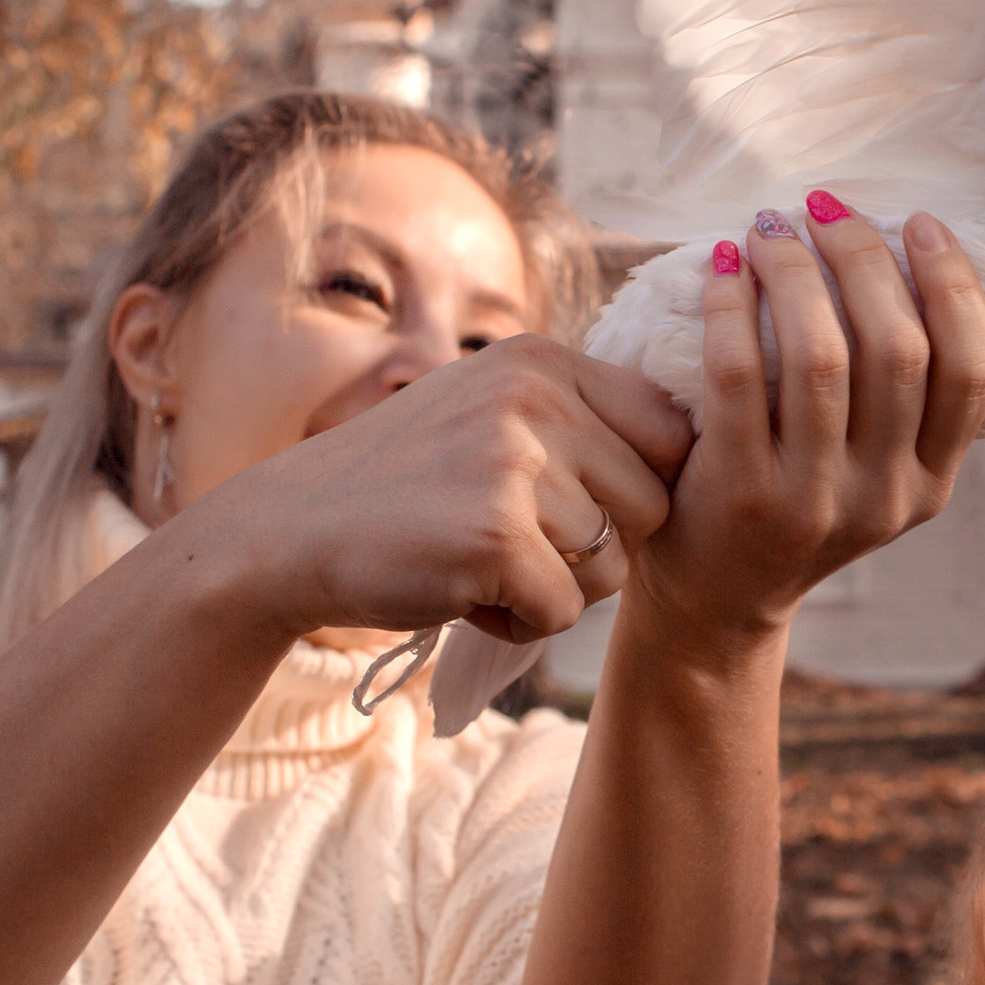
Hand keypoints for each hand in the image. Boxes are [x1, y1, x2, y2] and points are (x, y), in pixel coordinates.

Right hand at [216, 336, 695, 645]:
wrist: (288, 533)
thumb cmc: (406, 485)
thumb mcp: (490, 411)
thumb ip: (578, 416)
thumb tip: (696, 440)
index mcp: (543, 361)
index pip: (669, 429)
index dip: (641, 487)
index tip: (584, 508)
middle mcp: (535, 396)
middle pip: (655, 503)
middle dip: (603, 547)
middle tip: (520, 543)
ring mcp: (514, 462)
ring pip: (616, 565)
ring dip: (559, 589)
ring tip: (484, 563)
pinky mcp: (494, 535)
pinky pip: (565, 611)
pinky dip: (520, 624)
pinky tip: (465, 593)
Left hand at [625, 199, 984, 645]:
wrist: (713, 606)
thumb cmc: (790, 506)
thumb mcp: (870, 474)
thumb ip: (894, 401)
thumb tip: (896, 259)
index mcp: (932, 483)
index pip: (971, 370)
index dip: (952, 284)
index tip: (920, 222)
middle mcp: (885, 496)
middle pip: (897, 348)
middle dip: (864, 258)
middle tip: (826, 208)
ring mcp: (814, 501)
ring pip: (820, 356)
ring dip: (794, 272)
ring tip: (768, 227)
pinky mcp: (740, 495)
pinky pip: (739, 376)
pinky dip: (730, 307)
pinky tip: (722, 268)